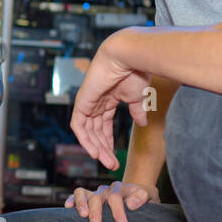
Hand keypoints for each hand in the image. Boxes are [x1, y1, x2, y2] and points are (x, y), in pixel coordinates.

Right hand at [66, 181, 159, 221]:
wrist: (138, 194)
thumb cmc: (145, 198)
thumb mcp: (150, 195)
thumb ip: (143, 196)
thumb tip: (131, 205)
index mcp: (121, 188)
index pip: (116, 198)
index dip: (118, 212)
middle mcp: (106, 190)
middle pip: (97, 197)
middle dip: (96, 212)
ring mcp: (96, 193)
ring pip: (83, 193)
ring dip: (81, 204)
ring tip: (82, 216)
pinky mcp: (88, 197)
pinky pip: (76, 194)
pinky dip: (71, 200)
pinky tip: (68, 208)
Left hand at [70, 38, 152, 170]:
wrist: (128, 56)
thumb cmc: (135, 71)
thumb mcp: (138, 97)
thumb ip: (138, 111)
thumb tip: (143, 123)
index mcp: (108, 99)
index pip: (103, 126)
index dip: (108, 142)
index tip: (116, 158)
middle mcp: (96, 102)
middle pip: (95, 131)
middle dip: (103, 149)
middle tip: (111, 164)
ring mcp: (88, 102)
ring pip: (87, 132)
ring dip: (96, 148)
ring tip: (107, 161)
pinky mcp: (82, 102)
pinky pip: (79, 125)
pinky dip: (84, 139)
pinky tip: (94, 151)